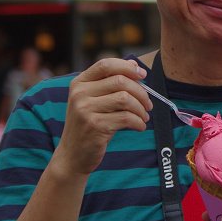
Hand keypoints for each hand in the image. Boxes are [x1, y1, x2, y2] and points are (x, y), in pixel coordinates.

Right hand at [54, 58, 152, 175]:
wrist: (73, 155)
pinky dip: (139, 122)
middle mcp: (80, 93)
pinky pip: (126, 118)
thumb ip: (110, 83)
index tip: (143, 75)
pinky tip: (140, 126)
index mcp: (79, 83)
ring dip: (141, 108)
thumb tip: (134, 65)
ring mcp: (85, 109)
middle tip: (148, 105)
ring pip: (125, 98)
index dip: (127, 67)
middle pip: (120, 81)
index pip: (106, 64)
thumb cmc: (89, 125)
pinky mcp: (95, 126)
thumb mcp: (93, 101)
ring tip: (144, 117)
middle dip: (141, 92)